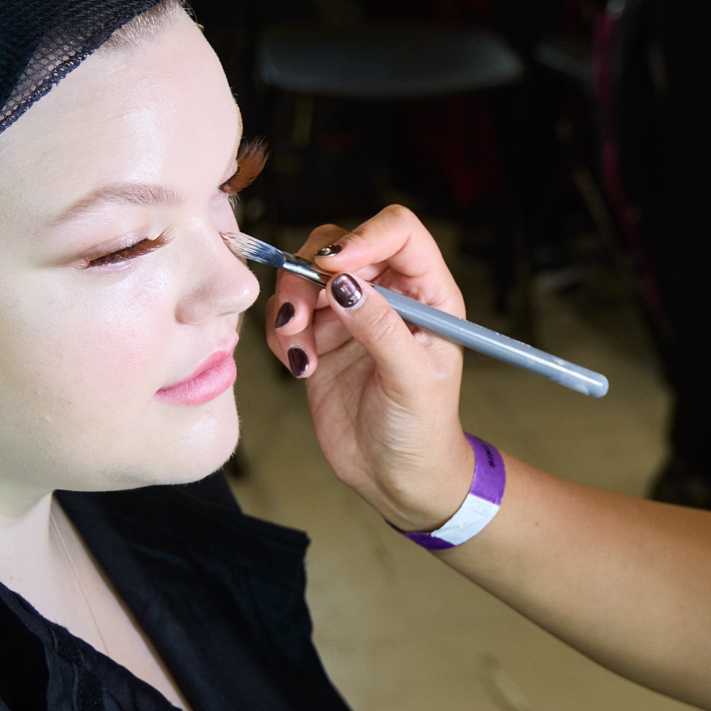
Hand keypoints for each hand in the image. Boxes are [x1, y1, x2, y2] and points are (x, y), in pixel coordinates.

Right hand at [265, 206, 473, 532]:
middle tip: (297, 319)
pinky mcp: (319, 339)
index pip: (399, 233)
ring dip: (291, 310)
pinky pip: (286, 315)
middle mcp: (388, 294)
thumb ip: (382, 328)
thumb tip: (346, 284)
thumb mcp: (412, 381)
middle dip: (308, 277)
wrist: (396, 477)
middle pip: (337, 246)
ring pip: (304, 277)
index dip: (364, 236)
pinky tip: (301, 369)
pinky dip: (282, 337)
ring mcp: (349, 314)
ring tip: (301, 357)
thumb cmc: (423, 431)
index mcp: (428, 293)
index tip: (330, 265)